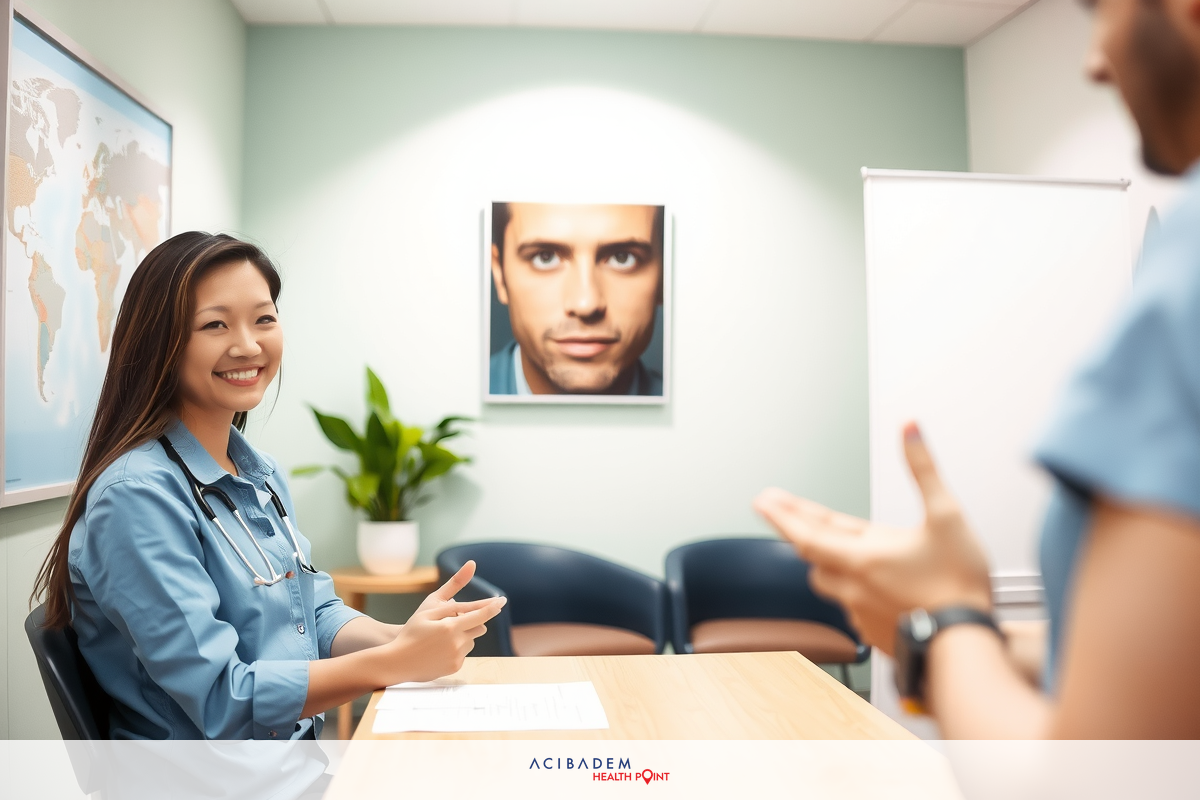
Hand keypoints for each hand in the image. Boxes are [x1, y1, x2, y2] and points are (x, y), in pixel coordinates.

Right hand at [388, 561, 505, 681]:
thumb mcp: (429, 606)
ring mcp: (457, 657)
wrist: (397, 662)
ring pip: (472, 641)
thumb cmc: (411, 630)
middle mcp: (457, 643)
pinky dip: (456, 649)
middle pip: (480, 628)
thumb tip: (472, 565)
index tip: (502, 601)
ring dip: (463, 635)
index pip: (480, 614)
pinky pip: (464, 653)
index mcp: (450, 627)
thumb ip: (453, 587)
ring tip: (440, 638)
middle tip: (453, 621)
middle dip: (472, 622)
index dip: (493, 606)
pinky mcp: (455, 668)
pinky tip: (439, 650)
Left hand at [753, 422, 992, 655]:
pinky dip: (855, 590)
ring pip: (831, 583)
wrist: (968, 646)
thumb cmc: (958, 586)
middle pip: (815, 556)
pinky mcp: (874, 634)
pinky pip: (852, 608)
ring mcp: (861, 613)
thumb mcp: (945, 515)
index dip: (782, 514)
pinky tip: (870, 587)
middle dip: (803, 533)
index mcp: (861, 556)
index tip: (763, 501)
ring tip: (833, 548)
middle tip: (790, 516)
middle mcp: (853, 586)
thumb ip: (923, 469)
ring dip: (828, 562)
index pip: (806, 532)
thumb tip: (909, 430)